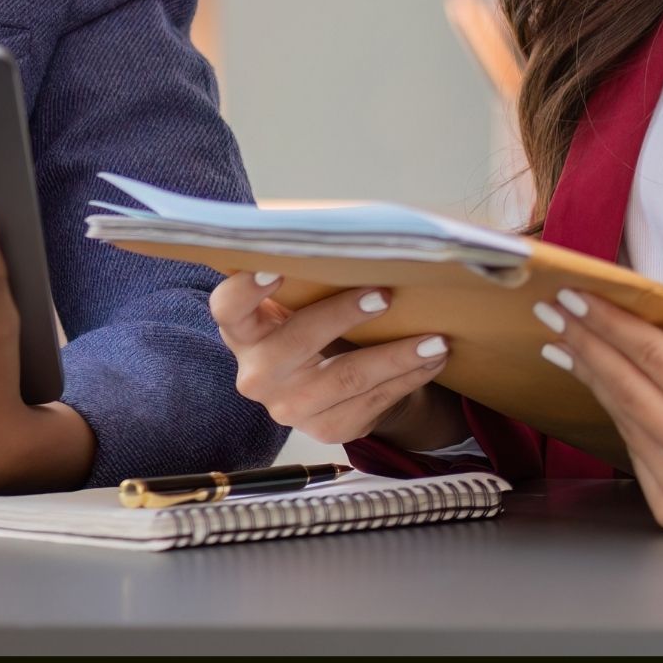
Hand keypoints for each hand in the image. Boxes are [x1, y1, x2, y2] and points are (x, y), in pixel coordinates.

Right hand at [211, 271, 454, 445]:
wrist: (327, 382)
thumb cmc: (311, 321)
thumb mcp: (296, 299)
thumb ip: (305, 274)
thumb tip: (348, 234)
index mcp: (242, 330)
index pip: (229, 307)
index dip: (246, 288)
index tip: (276, 266)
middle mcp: (257, 373)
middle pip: (298, 341)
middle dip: (344, 314)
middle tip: (385, 294)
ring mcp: (290, 407)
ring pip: (347, 376)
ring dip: (396, 355)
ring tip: (433, 338)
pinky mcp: (326, 429)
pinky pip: (373, 401)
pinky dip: (408, 378)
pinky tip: (431, 359)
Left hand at [537, 285, 662, 555]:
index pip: (655, 358)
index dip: (611, 324)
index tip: (576, 296)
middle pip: (626, 386)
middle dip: (583, 342)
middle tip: (550, 310)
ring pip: (622, 417)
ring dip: (588, 374)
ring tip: (561, 341)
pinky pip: (631, 448)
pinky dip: (613, 411)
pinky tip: (596, 383)